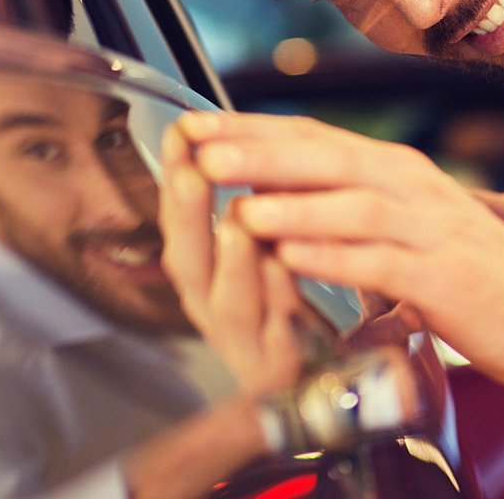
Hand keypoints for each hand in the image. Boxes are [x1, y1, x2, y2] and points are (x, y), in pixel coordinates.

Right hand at [159, 121, 304, 395]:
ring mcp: (244, 341)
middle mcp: (212, 306)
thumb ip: (244, 199)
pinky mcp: (280, 367)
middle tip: (191, 173)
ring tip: (236, 225)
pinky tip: (283, 268)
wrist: (327, 372)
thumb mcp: (259, 245)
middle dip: (189, 215)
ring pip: (229, 302)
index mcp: (204, 272)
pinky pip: (277, 334)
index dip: (176, 176)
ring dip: (232, 262)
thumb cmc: (288, 301)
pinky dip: (278, 300)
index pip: (180, 219)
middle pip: (188, 261)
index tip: (180, 132)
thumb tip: (223, 133)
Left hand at [170, 111, 503, 387]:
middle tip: (202, 150)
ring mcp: (429, 230)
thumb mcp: (399, 222)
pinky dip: (335, 259)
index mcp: (392, 171)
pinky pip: (382, 263)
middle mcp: (410, 187)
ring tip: (239, 207)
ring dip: (294, 206)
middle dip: (260, 154)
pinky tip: (294, 259)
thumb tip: (269, 188)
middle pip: (327, 158)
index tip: (192, 125)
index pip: (312, 137)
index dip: (250, 130)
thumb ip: (344, 203)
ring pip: (354, 206)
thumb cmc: (465, 271)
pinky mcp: (443, 276)